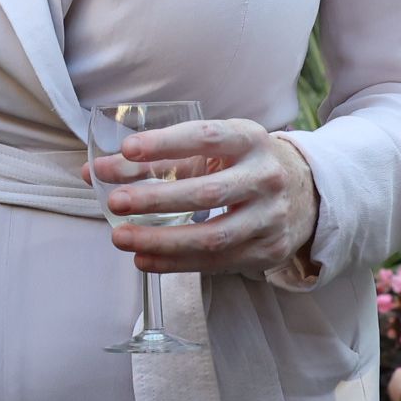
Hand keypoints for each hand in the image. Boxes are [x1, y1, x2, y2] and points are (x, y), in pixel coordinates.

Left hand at [85, 120, 318, 278]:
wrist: (304, 193)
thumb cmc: (242, 166)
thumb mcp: (213, 151)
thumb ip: (157, 159)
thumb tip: (96, 172)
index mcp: (250, 139)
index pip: (206, 137)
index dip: (166, 144)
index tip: (127, 149)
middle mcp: (266, 177)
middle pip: (208, 192)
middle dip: (156, 199)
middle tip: (115, 201)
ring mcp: (270, 217)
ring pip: (213, 236)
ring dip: (162, 240)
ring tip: (121, 238)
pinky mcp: (266, 250)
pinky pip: (216, 263)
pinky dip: (175, 263)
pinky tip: (144, 260)